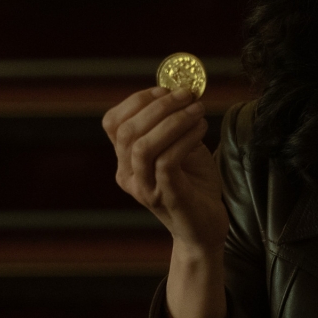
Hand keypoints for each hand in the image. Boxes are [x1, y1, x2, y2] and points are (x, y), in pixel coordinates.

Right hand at [103, 87, 228, 257]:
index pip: (113, 123)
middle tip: (188, 95)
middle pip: (126, 131)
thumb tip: (179, 88)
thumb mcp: (180, 148)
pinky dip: (185, 139)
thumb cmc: (193, 185)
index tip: (166, 90)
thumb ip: (173, 124)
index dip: (137, 100)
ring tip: (198, 111)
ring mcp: (144, 189)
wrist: (205, 229)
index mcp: (125, 161)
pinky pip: (166, 162)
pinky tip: (202, 129)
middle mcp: (127, 175)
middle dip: (158, 106)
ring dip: (172, 121)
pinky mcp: (166, 198)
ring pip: (143, 146)